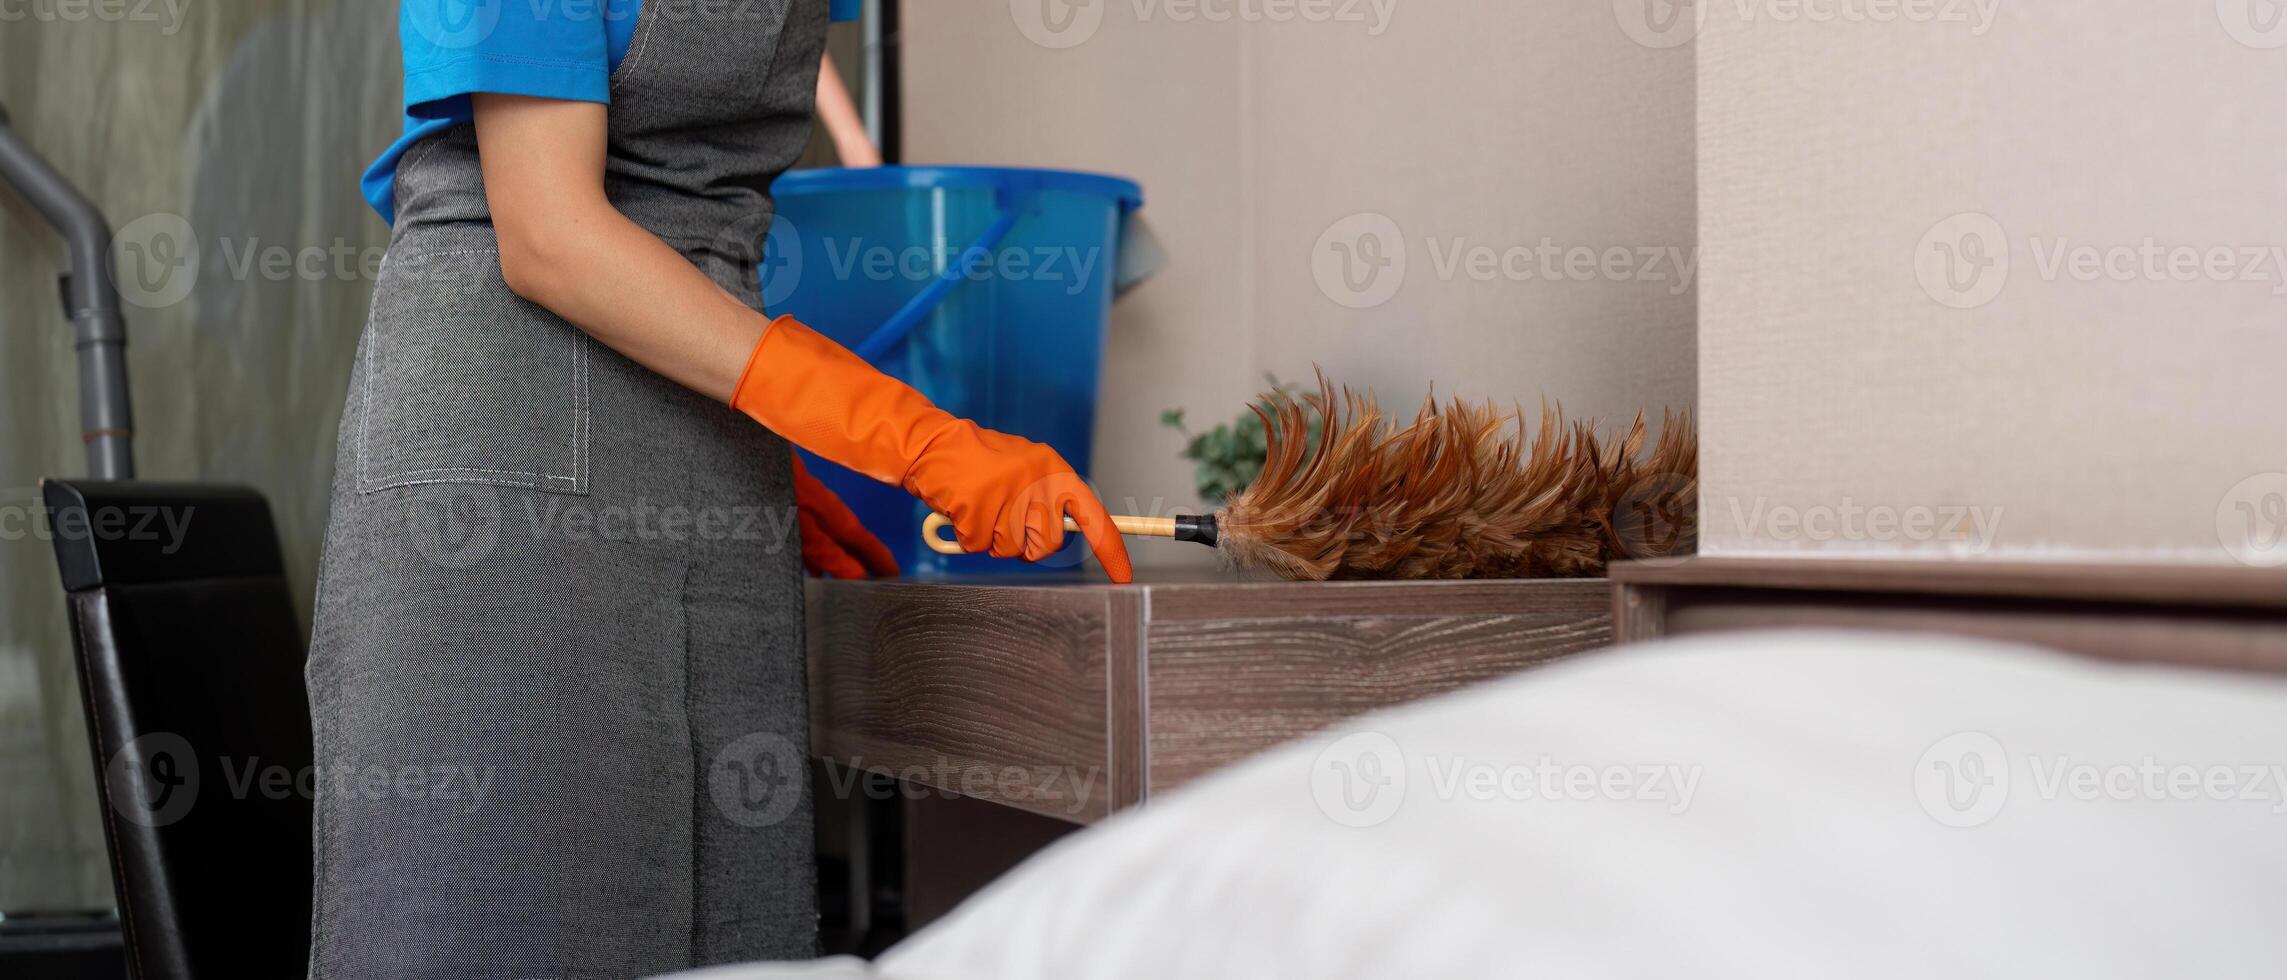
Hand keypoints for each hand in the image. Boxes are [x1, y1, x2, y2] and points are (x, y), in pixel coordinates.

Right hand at [728, 316, 1131, 582]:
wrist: (930, 444)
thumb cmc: (978, 463)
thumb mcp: (1022, 471)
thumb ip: (1045, 500)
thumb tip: (1060, 538)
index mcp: (1053, 469)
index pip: (1093, 515)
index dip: (1112, 550)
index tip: (1126, 577)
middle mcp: (1037, 479)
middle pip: (1047, 546)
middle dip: (1026, 545)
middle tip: (1004, 522)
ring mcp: (1007, 493)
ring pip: (1012, 549)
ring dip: (992, 540)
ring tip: (979, 509)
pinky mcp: (977, 506)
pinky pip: (979, 546)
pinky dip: (966, 537)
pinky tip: (960, 509)